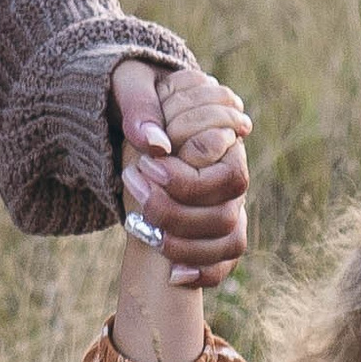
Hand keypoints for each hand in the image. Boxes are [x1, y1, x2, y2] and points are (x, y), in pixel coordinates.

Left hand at [113, 58, 250, 289]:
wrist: (130, 114)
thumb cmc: (132, 94)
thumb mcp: (130, 85)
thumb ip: (141, 105)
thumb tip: (155, 145)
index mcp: (223, 139)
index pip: (229, 176)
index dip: (186, 179)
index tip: (146, 166)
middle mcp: (230, 176)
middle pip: (226, 213)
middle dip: (174, 211)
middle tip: (133, 192)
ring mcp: (224, 203)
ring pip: (229, 240)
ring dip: (183, 243)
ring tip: (138, 228)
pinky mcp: (210, 229)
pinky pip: (225, 262)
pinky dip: (204, 272)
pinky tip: (174, 276)